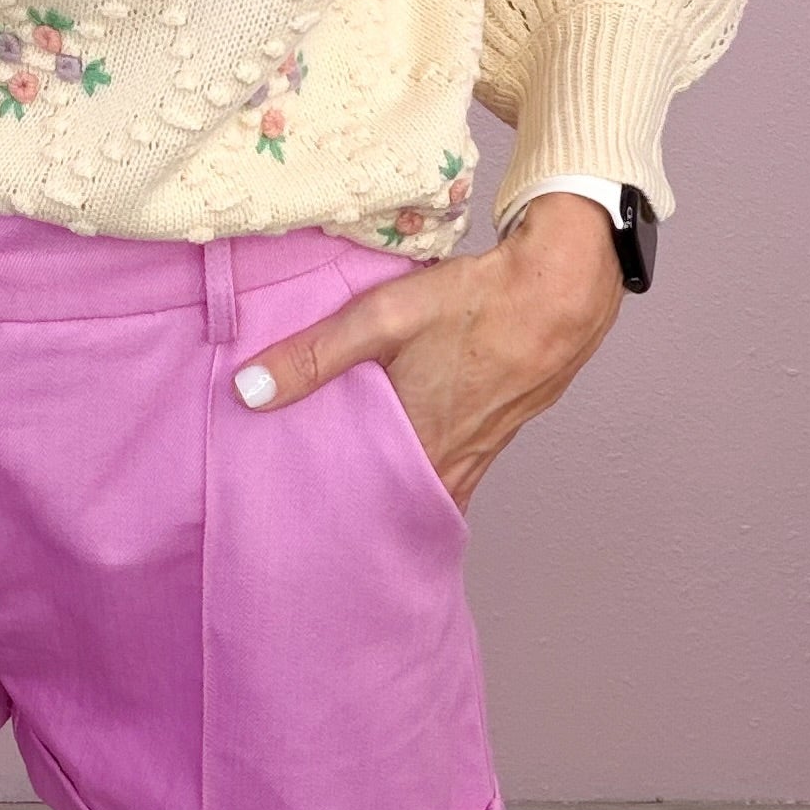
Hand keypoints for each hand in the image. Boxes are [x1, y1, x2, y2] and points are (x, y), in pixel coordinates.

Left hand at [232, 193, 627, 509]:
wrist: (562, 290)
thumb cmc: (476, 303)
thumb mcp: (383, 318)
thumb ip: (316, 355)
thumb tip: (248, 392)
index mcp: (419, 445)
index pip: (364, 503)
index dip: (332, 513)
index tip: (297, 519)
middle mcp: (454, 461)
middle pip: (396, 499)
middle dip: (359, 504)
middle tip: (316, 505)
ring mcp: (482, 449)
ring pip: (428, 483)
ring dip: (395, 484)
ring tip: (353, 479)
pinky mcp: (500, 429)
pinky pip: (456, 464)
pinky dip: (428, 463)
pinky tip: (411, 443)